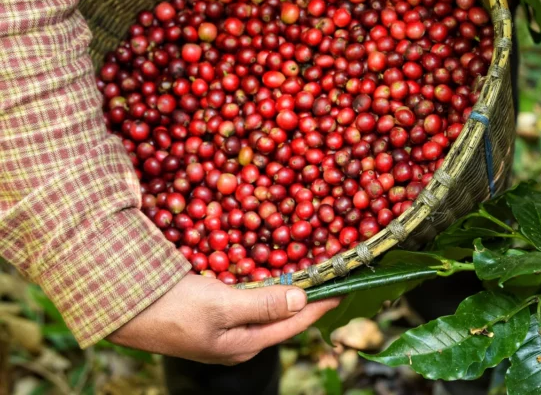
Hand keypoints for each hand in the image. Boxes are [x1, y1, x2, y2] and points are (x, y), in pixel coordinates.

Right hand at [107, 274, 339, 364]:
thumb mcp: (221, 306)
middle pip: (282, 318)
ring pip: (265, 307)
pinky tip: (269, 272)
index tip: (344, 287)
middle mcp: (238, 341)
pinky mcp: (209, 313)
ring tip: (309, 272)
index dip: (320, 305)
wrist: (119, 307)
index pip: (294, 324)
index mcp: (244, 345)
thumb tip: (302, 299)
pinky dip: (262, 285)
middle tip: (330, 276)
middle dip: (307, 298)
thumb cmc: (171, 309)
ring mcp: (223, 328)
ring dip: (286, 290)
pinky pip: (246, 299)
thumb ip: (263, 304)